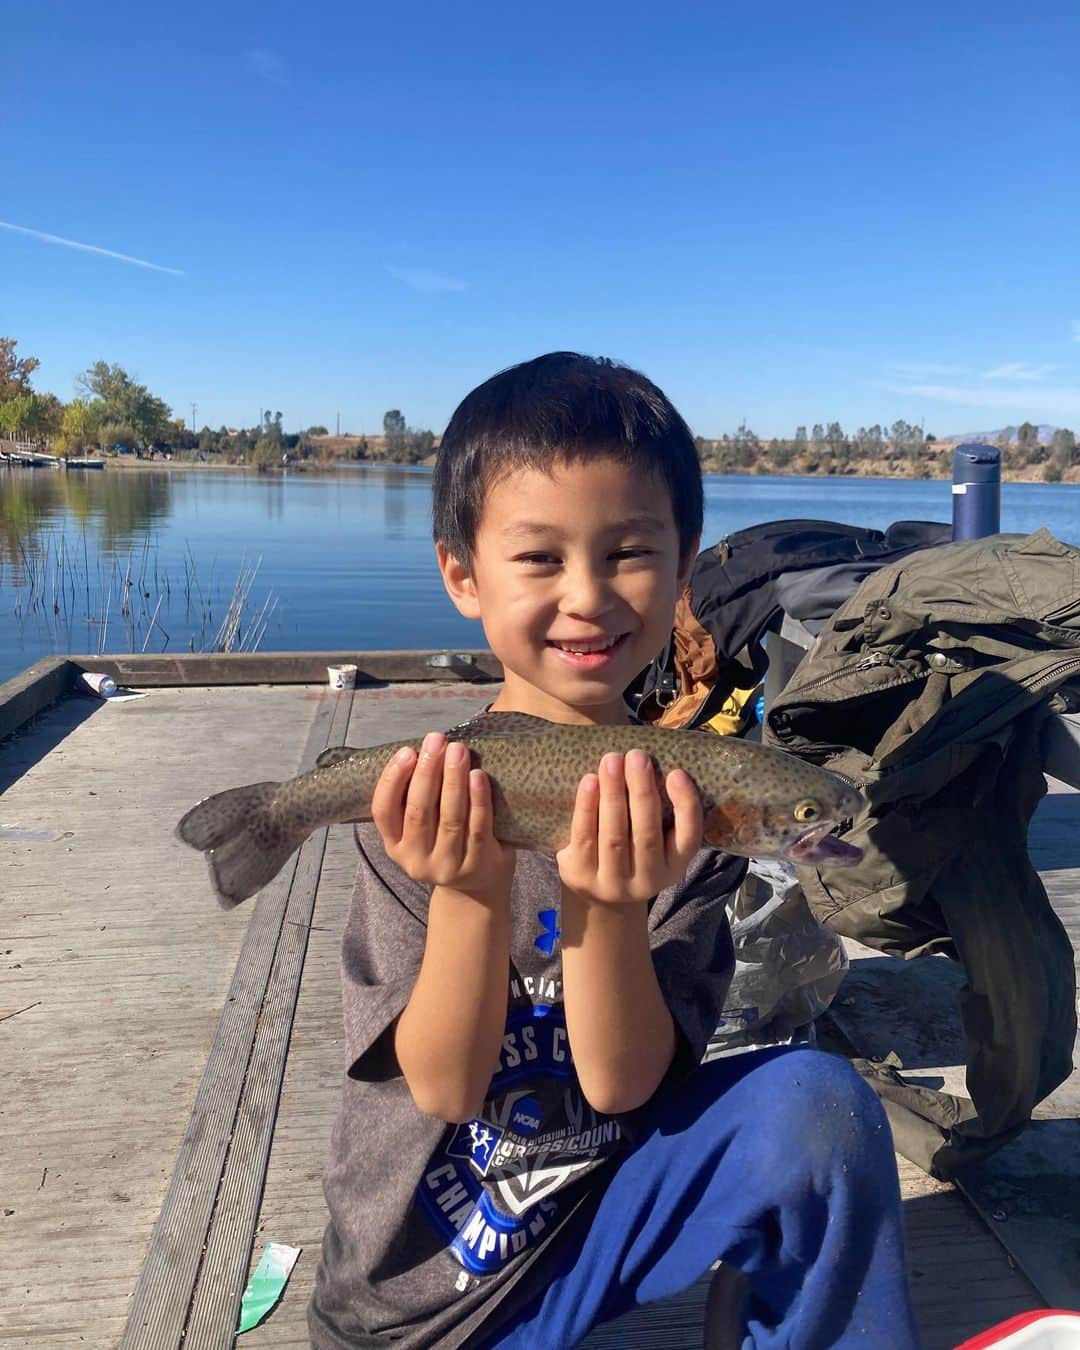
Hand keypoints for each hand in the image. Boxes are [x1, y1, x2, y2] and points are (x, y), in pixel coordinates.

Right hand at [371, 731, 515, 903]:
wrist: (476, 888)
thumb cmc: (446, 843)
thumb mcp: (420, 829)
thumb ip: (415, 799)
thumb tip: (425, 749)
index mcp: (394, 845)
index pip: (383, 811)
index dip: (392, 780)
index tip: (407, 751)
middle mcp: (415, 859)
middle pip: (419, 810)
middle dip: (428, 771)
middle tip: (437, 740)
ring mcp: (446, 866)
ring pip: (449, 818)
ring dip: (453, 780)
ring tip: (458, 751)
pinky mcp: (476, 866)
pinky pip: (478, 827)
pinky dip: (478, 799)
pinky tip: (478, 776)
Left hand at [556, 750, 702, 905]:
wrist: (598, 896)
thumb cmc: (631, 852)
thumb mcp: (655, 843)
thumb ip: (661, 812)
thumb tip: (652, 763)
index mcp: (674, 867)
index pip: (688, 838)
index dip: (685, 805)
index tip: (677, 773)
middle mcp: (648, 881)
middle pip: (646, 833)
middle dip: (641, 791)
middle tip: (637, 756)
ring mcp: (613, 883)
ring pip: (614, 835)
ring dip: (613, 793)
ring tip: (612, 761)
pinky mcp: (582, 877)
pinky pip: (585, 837)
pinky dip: (587, 807)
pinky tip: (590, 781)